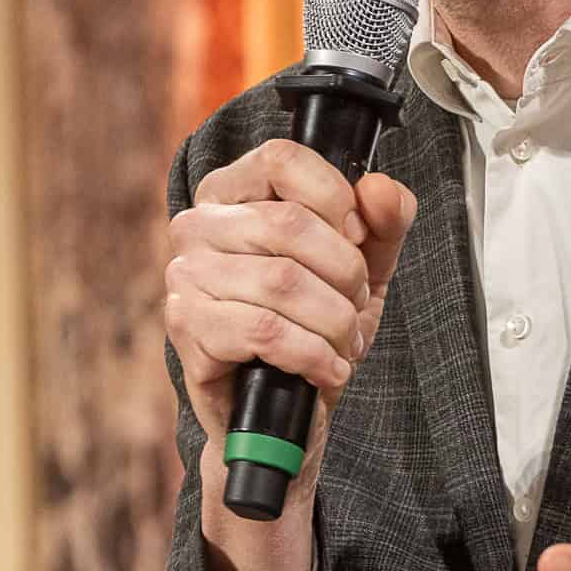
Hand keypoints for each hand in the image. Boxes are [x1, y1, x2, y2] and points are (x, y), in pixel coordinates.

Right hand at [162, 138, 416, 570]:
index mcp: (236, 193)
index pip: (282, 158)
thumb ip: (385, 221)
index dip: (334, 196)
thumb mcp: (366, 267)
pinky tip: (325, 368)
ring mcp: (185, 278)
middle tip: (355, 303)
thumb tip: (380, 188)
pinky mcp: (187, 332)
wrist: (287, 412)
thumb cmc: (317, 324)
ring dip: (334, 320)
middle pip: (289, 224)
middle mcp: (198, 226)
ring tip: (343, 341)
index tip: (356, 236)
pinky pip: (262, 332)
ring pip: (281, 283)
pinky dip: (312, 354)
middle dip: (345, 272)